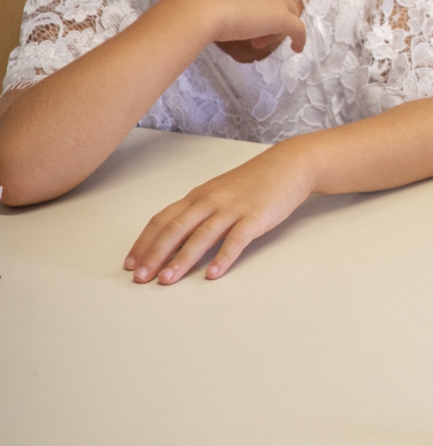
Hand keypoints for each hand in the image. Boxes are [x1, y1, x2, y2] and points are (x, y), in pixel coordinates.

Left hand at [125, 141, 315, 283]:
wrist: (289, 165)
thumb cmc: (254, 181)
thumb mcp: (219, 192)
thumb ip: (199, 212)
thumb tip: (176, 240)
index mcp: (198, 196)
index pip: (163, 220)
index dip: (144, 242)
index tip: (131, 263)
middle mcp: (210, 201)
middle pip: (175, 229)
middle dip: (154, 255)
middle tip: (140, 277)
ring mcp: (233, 208)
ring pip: (200, 235)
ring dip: (181, 259)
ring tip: (167, 280)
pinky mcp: (255, 217)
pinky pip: (236, 240)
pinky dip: (222, 257)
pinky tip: (213, 274)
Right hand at [183, 0, 305, 61]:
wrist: (203, 8)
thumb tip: (246, 12)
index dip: (264, 5)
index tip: (249, 18)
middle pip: (282, 1)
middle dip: (270, 19)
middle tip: (253, 34)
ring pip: (289, 15)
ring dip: (275, 30)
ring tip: (256, 42)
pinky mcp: (283, 17)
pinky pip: (299, 29)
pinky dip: (299, 39)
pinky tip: (296, 48)